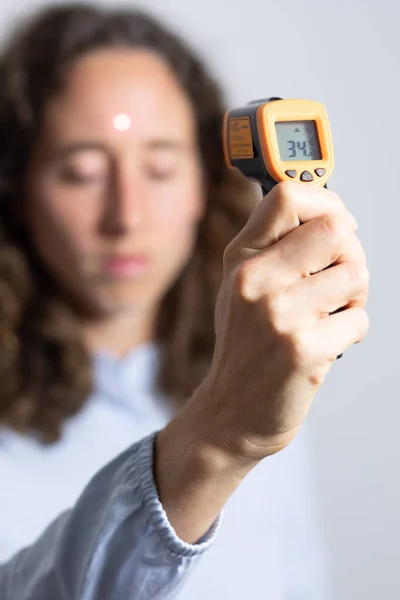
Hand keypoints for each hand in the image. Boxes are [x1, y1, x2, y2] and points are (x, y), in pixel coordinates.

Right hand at [189, 181, 368, 463]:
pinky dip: (350, 331)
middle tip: (339, 279)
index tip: (337, 225)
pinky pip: (358, 320)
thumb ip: (277, 248)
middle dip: (352, 253)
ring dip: (353, 297)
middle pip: (336, 229)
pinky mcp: (301, 348)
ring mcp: (277, 314)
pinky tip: (324, 344)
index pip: (287, 196)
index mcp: (241, 258)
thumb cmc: (247, 346)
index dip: (326, 202)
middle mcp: (254, 279)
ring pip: (355, 274)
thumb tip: (335, 216)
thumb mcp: (243, 288)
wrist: (232, 411)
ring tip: (329, 316)